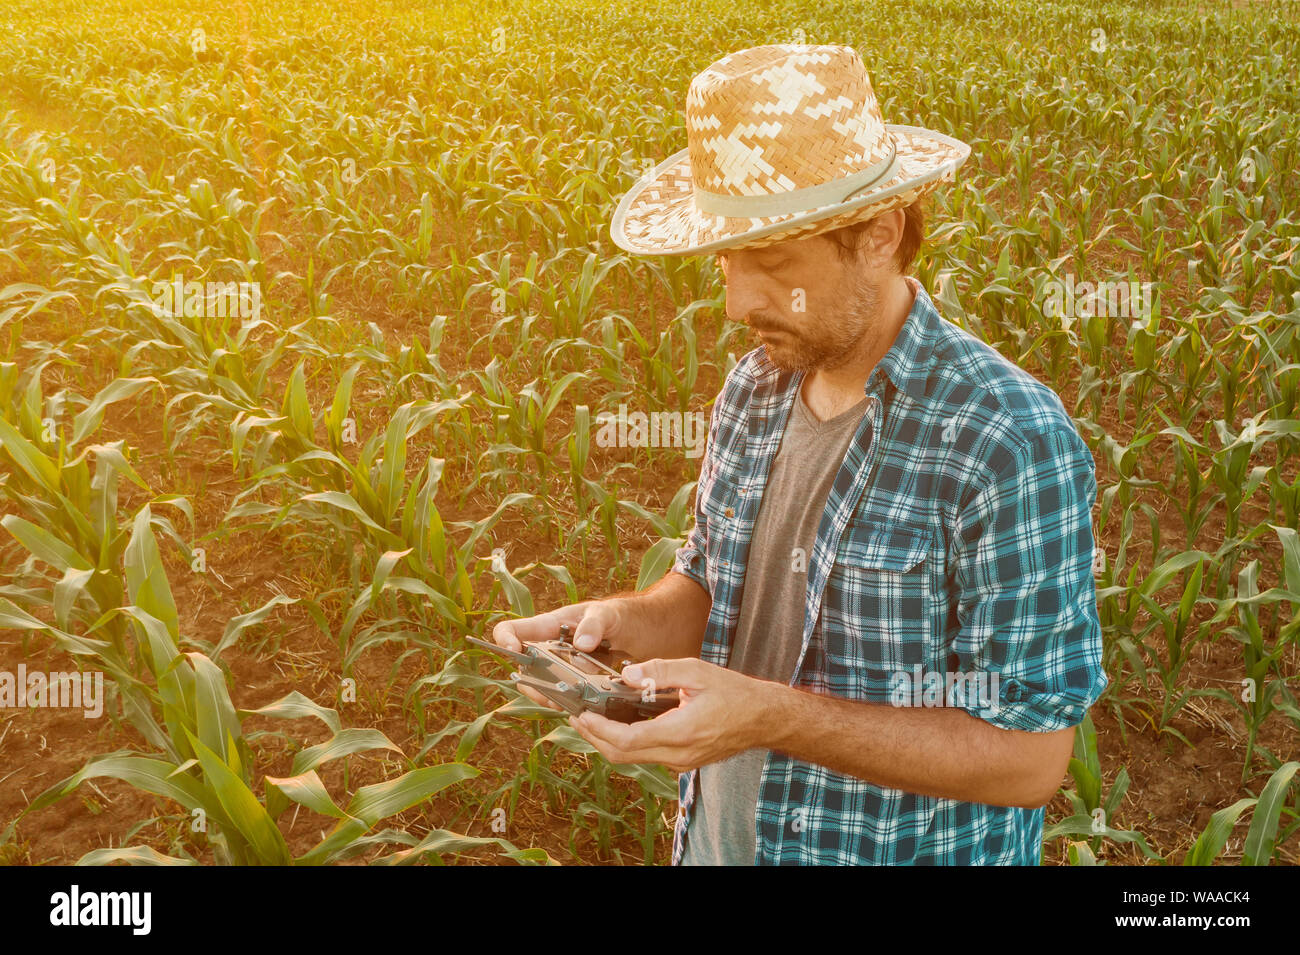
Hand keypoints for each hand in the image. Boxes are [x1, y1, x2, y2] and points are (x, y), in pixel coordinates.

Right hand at [490, 600, 624, 710]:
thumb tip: (581, 643)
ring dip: (548, 696)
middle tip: (548, 694)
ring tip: (565, 704)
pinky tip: (580, 706)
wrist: (640, 631)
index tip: (513, 651)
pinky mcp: (576, 680)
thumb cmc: (619, 615)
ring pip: (540, 685)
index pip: (513, 629)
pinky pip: (562, 694)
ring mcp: (562, 665)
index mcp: (550, 625)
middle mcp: (550, 647)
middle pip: (522, 667)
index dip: (505, 639)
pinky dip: (567, 702)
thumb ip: (594, 625)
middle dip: (530, 683)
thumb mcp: (607, 615)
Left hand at [567, 657, 777, 772]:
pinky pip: (647, 756)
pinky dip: (627, 742)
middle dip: (594, 737)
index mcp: (680, 732)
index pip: (627, 740)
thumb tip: (626, 674)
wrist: (764, 718)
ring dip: (608, 741)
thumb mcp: (697, 671)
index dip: (598, 729)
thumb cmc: (735, 693)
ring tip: (591, 718)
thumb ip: (660, 671)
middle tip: (576, 716)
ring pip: (633, 759)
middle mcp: (677, 755)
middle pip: (622, 755)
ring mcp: (680, 763)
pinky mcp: (683, 762)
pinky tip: (620, 722)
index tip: (582, 714)